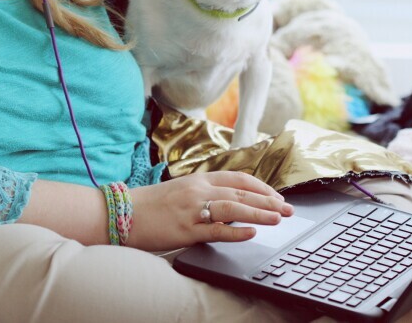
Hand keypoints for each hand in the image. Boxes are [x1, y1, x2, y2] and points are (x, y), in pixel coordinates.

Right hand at [127, 171, 293, 251]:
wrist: (122, 214)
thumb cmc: (151, 205)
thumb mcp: (181, 190)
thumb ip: (205, 192)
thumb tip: (232, 201)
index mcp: (199, 178)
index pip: (239, 178)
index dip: (261, 187)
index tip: (277, 196)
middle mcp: (198, 190)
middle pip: (242, 192)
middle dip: (269, 200)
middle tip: (288, 208)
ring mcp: (193, 209)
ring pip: (234, 208)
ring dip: (260, 212)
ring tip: (278, 218)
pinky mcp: (185, 229)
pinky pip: (216, 230)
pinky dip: (236, 231)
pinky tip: (252, 232)